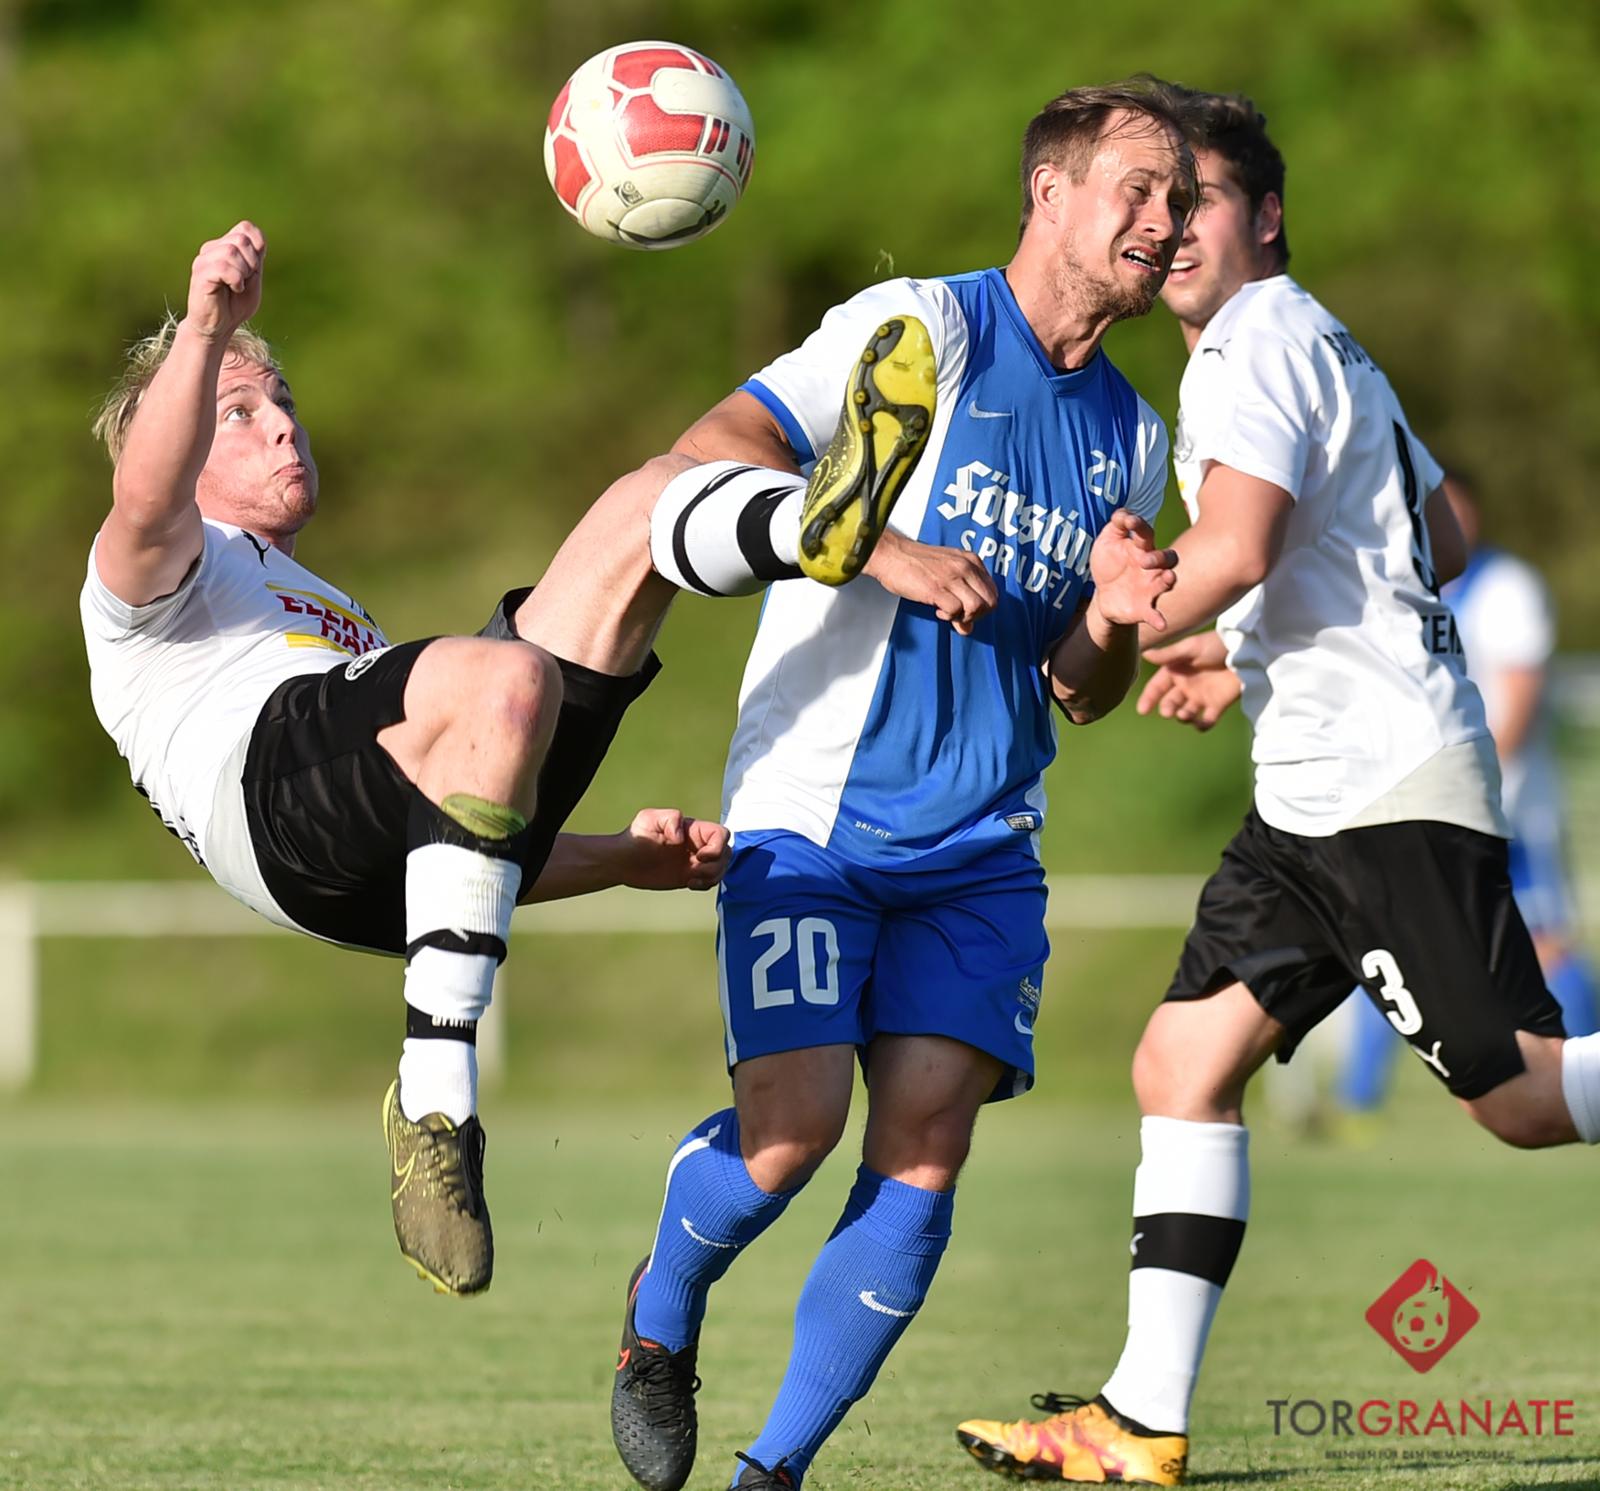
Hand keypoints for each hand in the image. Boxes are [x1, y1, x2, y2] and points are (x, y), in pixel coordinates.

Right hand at [185, 221, 264, 342]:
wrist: (218, 327)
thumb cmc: (235, 305)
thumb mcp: (253, 280)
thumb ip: (256, 259)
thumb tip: (258, 239)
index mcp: (224, 247)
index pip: (245, 227)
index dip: (257, 246)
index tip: (255, 268)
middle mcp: (211, 249)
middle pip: (241, 239)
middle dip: (252, 262)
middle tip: (246, 280)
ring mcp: (204, 260)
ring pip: (232, 251)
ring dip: (243, 272)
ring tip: (238, 286)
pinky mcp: (200, 274)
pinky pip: (223, 266)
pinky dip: (236, 279)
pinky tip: (234, 289)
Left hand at [621, 808, 730, 891]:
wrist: (622, 862)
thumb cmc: (634, 837)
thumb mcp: (649, 819)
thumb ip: (670, 818)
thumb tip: (682, 836)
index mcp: (693, 829)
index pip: (721, 834)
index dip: (718, 847)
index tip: (699, 857)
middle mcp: (697, 844)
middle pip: (726, 853)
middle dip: (716, 865)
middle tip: (695, 871)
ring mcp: (694, 860)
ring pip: (721, 867)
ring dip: (713, 876)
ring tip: (692, 880)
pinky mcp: (689, 875)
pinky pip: (710, 880)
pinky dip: (706, 885)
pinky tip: (689, 884)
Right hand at [863, 529, 996, 634]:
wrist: (892, 554)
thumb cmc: (915, 562)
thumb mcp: (946, 573)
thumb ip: (962, 595)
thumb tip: (968, 626)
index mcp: (971, 561)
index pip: (993, 591)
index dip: (983, 607)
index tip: (967, 610)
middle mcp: (965, 567)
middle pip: (990, 601)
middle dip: (977, 615)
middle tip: (960, 616)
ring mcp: (952, 577)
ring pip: (977, 607)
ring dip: (964, 617)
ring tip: (949, 613)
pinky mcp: (937, 588)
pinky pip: (956, 611)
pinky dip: (949, 617)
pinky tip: (938, 610)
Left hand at [1087, 510, 1177, 630]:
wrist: (1104, 594)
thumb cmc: (1110, 562)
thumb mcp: (1107, 541)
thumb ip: (1116, 526)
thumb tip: (1122, 513)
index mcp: (1141, 547)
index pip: (1146, 533)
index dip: (1140, 526)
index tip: (1130, 522)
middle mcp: (1151, 566)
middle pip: (1167, 557)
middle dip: (1158, 557)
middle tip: (1143, 559)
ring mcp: (1150, 586)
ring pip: (1167, 581)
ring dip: (1168, 579)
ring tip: (1168, 578)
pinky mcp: (1145, 607)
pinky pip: (1155, 613)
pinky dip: (1159, 618)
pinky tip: (1161, 624)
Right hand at [1136, 632, 1240, 730]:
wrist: (1246, 650)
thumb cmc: (1216, 644)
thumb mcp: (1190, 647)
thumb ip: (1168, 655)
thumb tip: (1144, 654)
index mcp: (1176, 671)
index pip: (1157, 688)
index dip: (1148, 699)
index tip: (1142, 711)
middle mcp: (1186, 686)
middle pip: (1170, 703)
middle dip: (1167, 709)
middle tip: (1168, 711)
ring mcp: (1202, 697)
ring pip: (1185, 714)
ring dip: (1182, 717)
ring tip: (1184, 714)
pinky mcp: (1218, 705)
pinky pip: (1206, 721)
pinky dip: (1202, 725)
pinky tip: (1200, 722)